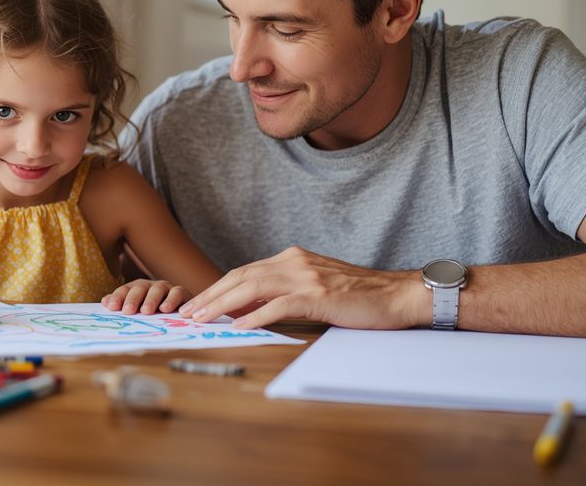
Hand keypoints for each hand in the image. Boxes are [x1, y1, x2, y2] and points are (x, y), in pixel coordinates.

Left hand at [101, 279, 192, 314]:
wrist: (181, 313)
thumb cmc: (155, 314)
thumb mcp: (138, 311)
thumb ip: (122, 305)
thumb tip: (104, 301)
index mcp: (138, 289)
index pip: (126, 290)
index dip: (118, 297)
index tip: (111, 307)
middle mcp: (151, 286)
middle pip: (140, 288)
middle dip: (133, 299)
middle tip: (128, 311)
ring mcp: (167, 288)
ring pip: (158, 288)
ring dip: (151, 299)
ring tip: (146, 311)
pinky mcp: (182, 293)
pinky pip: (177, 292)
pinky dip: (171, 299)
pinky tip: (165, 309)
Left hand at [178, 246, 423, 329]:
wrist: (397, 295)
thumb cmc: (357, 297)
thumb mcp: (313, 288)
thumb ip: (282, 294)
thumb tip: (245, 310)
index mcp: (291, 258)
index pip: (243, 272)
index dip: (217, 288)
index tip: (196, 304)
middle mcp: (294, 261)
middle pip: (241, 276)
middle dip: (210, 295)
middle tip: (187, 312)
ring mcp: (306, 276)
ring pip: (252, 287)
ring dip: (223, 304)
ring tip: (202, 319)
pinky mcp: (318, 294)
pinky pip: (278, 305)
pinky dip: (255, 316)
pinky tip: (238, 326)